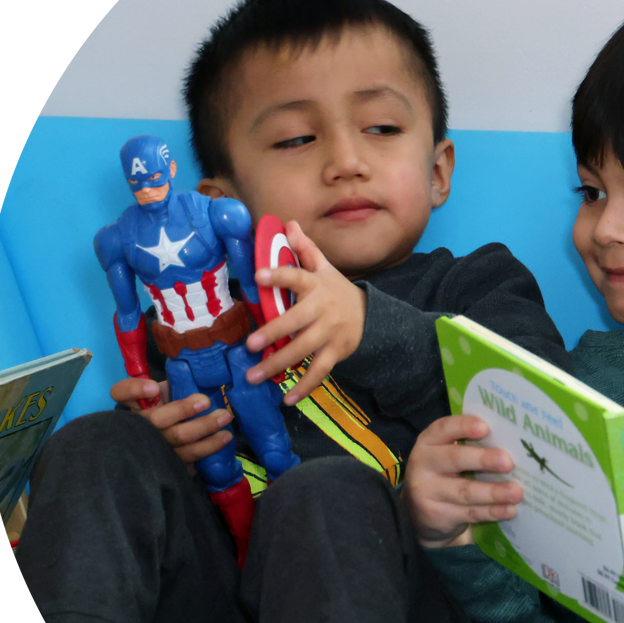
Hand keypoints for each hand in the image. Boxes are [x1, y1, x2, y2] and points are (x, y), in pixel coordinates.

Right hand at [110, 376, 235, 464]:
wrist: (171, 439)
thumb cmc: (170, 407)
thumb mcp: (167, 390)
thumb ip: (175, 383)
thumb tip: (198, 375)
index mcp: (136, 403)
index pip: (122, 392)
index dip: (135, 390)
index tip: (154, 388)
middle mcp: (141, 426)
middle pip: (156, 420)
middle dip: (183, 409)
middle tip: (206, 400)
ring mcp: (155, 447)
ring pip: (177, 441)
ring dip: (204, 429)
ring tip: (225, 418)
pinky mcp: (170, 463)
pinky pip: (189, 459)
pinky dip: (208, 449)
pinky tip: (223, 440)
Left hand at [244, 220, 367, 405]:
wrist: (373, 316)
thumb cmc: (337, 291)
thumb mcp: (325, 268)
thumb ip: (304, 248)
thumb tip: (287, 223)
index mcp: (316, 284)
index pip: (296, 276)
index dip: (279, 275)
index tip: (258, 276)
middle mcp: (323, 309)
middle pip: (296, 321)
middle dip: (274, 333)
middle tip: (251, 344)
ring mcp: (330, 333)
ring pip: (303, 350)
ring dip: (278, 365)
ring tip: (254, 376)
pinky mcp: (337, 353)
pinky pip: (319, 372)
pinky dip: (304, 387)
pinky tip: (287, 399)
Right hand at [403, 415, 523, 548]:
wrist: (420, 512)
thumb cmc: (445, 473)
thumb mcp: (448, 455)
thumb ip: (471, 446)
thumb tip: (512, 443)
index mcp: (428, 441)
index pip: (443, 428)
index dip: (463, 426)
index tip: (486, 428)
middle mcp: (423, 464)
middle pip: (455, 459)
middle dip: (483, 460)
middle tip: (508, 462)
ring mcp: (427, 492)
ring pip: (465, 491)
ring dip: (494, 492)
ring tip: (517, 492)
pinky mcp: (437, 516)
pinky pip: (470, 513)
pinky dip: (493, 511)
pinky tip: (510, 509)